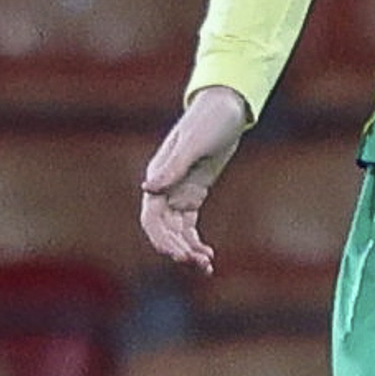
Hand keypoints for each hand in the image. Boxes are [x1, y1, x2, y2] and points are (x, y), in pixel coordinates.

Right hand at [139, 83, 250, 271]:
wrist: (227, 109)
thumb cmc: (210, 121)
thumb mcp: (194, 143)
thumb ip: (173, 167)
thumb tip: (147, 188)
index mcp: (158, 177)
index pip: (151, 217)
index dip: (161, 238)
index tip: (179, 254)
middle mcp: (163, 188)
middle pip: (163, 229)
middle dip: (176, 248)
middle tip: (198, 263)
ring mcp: (178, 192)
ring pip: (176, 231)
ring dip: (187, 250)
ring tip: (205, 266)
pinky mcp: (193, 194)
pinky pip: (189, 225)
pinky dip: (195, 241)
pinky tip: (207, 256)